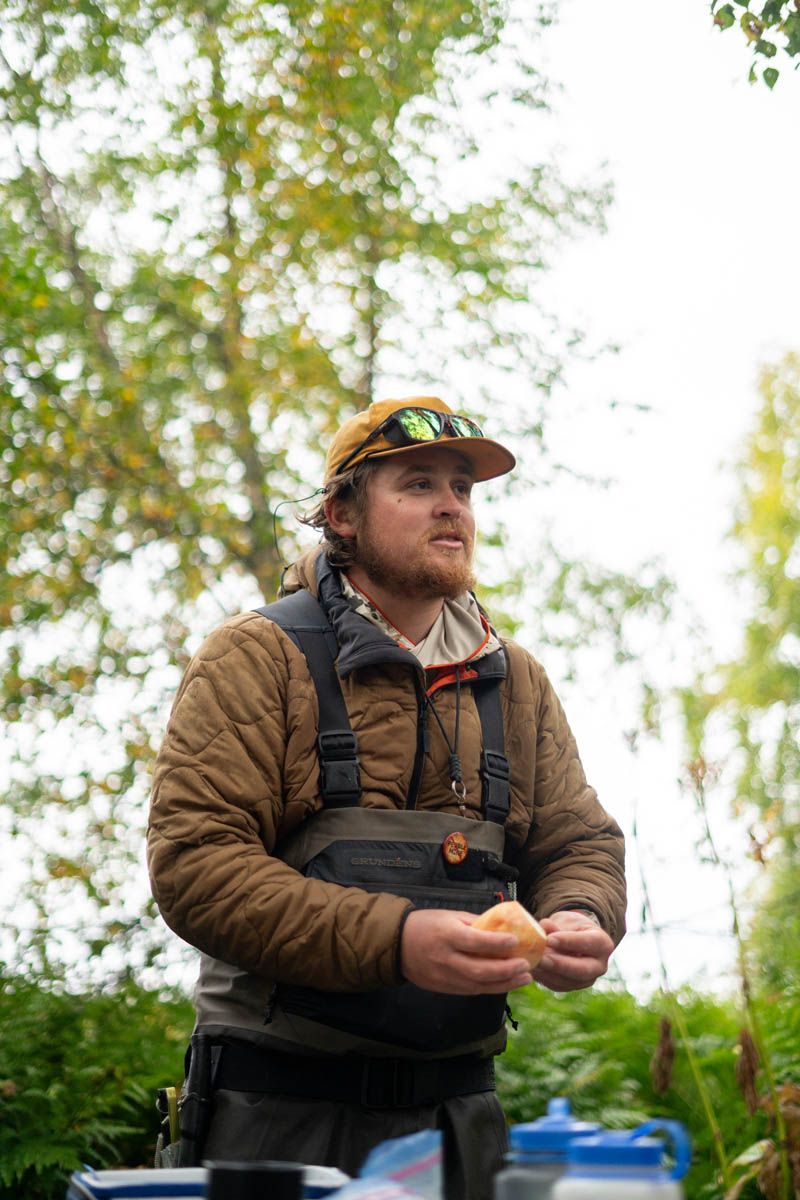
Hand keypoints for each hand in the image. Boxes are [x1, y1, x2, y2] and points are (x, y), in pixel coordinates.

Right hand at [400, 908, 533, 994]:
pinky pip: (471, 991)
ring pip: (479, 985)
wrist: (398, 945)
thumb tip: (502, 927)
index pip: (475, 942)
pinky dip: (491, 988)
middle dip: (506, 970)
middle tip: (525, 965)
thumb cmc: (426, 925)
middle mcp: (446, 959)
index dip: (497, 943)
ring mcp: (445, 977)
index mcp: (447, 936)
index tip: (516, 941)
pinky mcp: (444, 988)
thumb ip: (475, 924)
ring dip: (505, 983)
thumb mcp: (450, 916)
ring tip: (524, 978)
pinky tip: (506, 983)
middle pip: (480, 970)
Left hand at [533, 910, 613, 992]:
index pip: (588, 943)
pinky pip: (557, 985)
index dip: (569, 942)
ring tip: (532, 962)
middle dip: (560, 965)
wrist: (575, 938)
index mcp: (602, 944)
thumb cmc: (572, 927)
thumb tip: (543, 926)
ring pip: (568, 981)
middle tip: (541, 958)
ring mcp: (587, 979)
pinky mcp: (573, 986)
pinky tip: (531, 969)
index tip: (550, 939)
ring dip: (548, 973)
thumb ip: (556, 925)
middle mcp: (599, 965)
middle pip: (582, 969)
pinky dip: (543, 978)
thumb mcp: (567, 921)